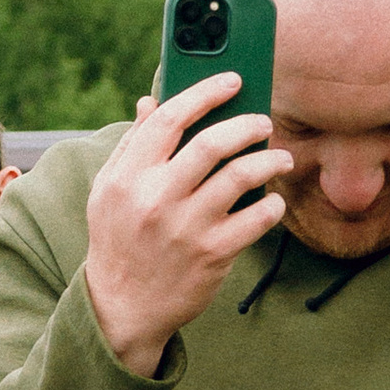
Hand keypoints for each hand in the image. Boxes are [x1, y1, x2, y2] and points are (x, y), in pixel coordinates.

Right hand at [82, 72, 292, 378]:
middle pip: (212, 143)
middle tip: (264, 123)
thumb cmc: (118, 241)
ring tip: (280, 157)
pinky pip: (257, 219)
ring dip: (270, 160)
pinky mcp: (212, 255)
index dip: (206, 93)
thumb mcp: (109, 192)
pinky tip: (273, 202)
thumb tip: (150, 103)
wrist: (122, 308)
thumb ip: (131, 146)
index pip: (169, 119)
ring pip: (241, 176)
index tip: (233, 80)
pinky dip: (273, 205)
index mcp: (126, 177)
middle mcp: (154, 199)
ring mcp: (185, 228)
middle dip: (248, 125)